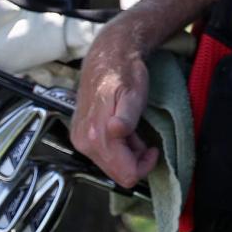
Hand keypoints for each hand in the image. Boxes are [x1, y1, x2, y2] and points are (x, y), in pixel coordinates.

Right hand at [71, 19, 159, 188]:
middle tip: (142, 136)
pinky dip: (117, 147)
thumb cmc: (124, 73)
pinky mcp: (79, 136)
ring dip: (126, 153)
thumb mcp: (134, 93)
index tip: (152, 147)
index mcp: (97, 135)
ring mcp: (79, 140)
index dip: (144, 165)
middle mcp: (83, 142)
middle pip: (117, 173)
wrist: (107, 56)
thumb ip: (127, 116)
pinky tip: (122, 130)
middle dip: (134, 159)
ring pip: (110, 165)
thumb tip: (117, 130)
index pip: (126, 174)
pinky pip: (103, 155)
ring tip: (133, 130)